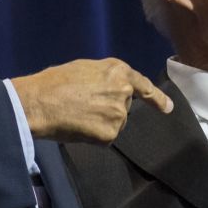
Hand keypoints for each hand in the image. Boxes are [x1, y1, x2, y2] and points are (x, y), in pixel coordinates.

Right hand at [11, 58, 172, 142]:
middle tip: (83, 105)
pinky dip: (93, 136)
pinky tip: (79, 127)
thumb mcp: (85, 69)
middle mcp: (123, 91)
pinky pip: (105, 138)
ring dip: (101, 123)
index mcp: (118, 71)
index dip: (157, 99)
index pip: (143, 86)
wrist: (40, 102)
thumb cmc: (55, 82)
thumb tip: (109, 89)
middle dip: (109, 109)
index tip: (168, 108)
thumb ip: (105, 78)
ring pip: (114, 124)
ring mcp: (119, 114)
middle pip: (124, 107)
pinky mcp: (110, 133)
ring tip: (78, 115)